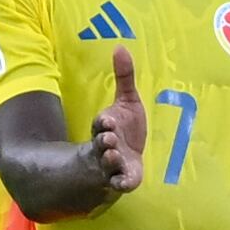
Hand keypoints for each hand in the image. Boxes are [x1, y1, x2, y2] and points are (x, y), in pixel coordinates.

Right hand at [92, 46, 146, 197]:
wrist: (128, 156)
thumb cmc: (126, 126)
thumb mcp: (127, 101)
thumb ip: (124, 77)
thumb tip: (121, 46)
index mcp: (106, 127)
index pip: (101, 124)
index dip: (103, 123)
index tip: (107, 120)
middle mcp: (107, 146)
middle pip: (101, 144)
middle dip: (104, 141)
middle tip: (108, 140)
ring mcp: (114, 164)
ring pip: (108, 164)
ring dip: (110, 160)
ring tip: (113, 156)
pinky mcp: (123, 179)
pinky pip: (120, 183)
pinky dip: (121, 183)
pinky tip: (125, 182)